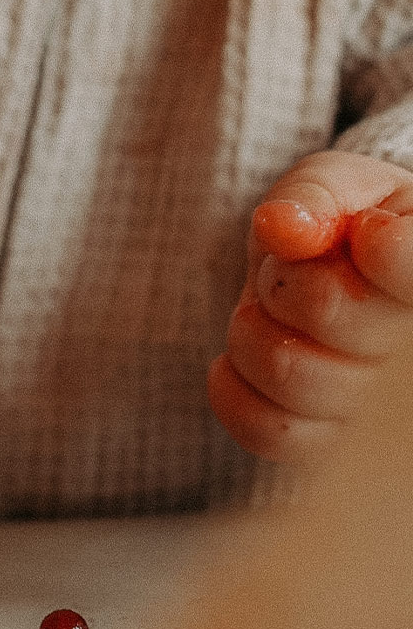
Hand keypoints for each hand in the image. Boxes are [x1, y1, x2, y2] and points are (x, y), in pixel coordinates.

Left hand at [208, 150, 412, 461]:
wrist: (322, 279)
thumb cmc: (336, 226)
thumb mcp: (332, 186)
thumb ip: (315, 195)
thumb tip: (284, 226)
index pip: (412, 270)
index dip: (384, 253)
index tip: (367, 235)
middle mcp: (412, 351)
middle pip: (328, 309)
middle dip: (282, 278)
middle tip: (290, 275)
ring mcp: (379, 408)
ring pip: (290, 373)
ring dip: (254, 332)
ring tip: (269, 316)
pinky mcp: (331, 442)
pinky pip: (272, 432)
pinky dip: (234, 391)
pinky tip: (235, 362)